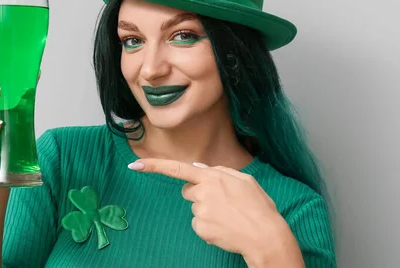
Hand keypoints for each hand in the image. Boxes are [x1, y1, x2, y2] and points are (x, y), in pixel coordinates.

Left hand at [128, 159, 303, 267]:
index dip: (155, 166)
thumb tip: (199, 170)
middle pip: (188, 192)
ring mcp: (200, 212)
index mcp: (213, 177)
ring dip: (208, 211)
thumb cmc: (258, 206)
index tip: (134, 164)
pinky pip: (199, 225)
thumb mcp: (244, 180)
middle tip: (223, 203)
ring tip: (230, 216)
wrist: (265, 236)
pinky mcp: (201, 229)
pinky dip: (209, 226)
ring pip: (195, 209)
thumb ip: (220, 171)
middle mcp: (202, 193)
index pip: (178, 168)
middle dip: (199, 195)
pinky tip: (225, 227)